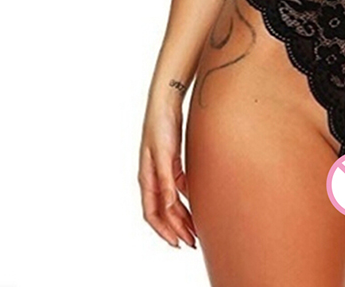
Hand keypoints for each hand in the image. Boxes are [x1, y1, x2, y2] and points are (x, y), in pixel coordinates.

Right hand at [138, 98, 196, 248]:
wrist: (166, 102)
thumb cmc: (161, 125)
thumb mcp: (164, 154)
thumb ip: (166, 180)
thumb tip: (168, 206)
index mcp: (147, 178)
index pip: (153, 213)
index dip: (164, 230)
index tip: (178, 242)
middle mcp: (153, 177)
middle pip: (163, 211)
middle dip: (176, 228)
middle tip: (193, 241)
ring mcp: (162, 170)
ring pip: (171, 201)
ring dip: (182, 215)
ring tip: (196, 228)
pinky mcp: (172, 161)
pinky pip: (178, 186)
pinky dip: (185, 197)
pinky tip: (198, 202)